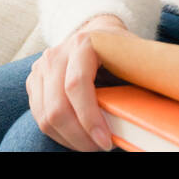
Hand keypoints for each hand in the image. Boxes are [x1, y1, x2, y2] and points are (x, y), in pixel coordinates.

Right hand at [26, 13, 131, 151]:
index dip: (90, 118)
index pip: (76, 85)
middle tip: (101, 147)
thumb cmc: (119, 49)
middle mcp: (55, 55)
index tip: (106, 142)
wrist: (96, 31)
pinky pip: (39, 116)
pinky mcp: (33, 81)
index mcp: (82, 44)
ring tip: (92, 144)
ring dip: (69, 139)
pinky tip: (78, 136)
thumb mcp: (132, 57)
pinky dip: (59, 134)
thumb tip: (144, 118)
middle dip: (80, 136)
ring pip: (45, 116)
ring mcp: (41, 68)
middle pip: (57, 107)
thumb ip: (137, 80)